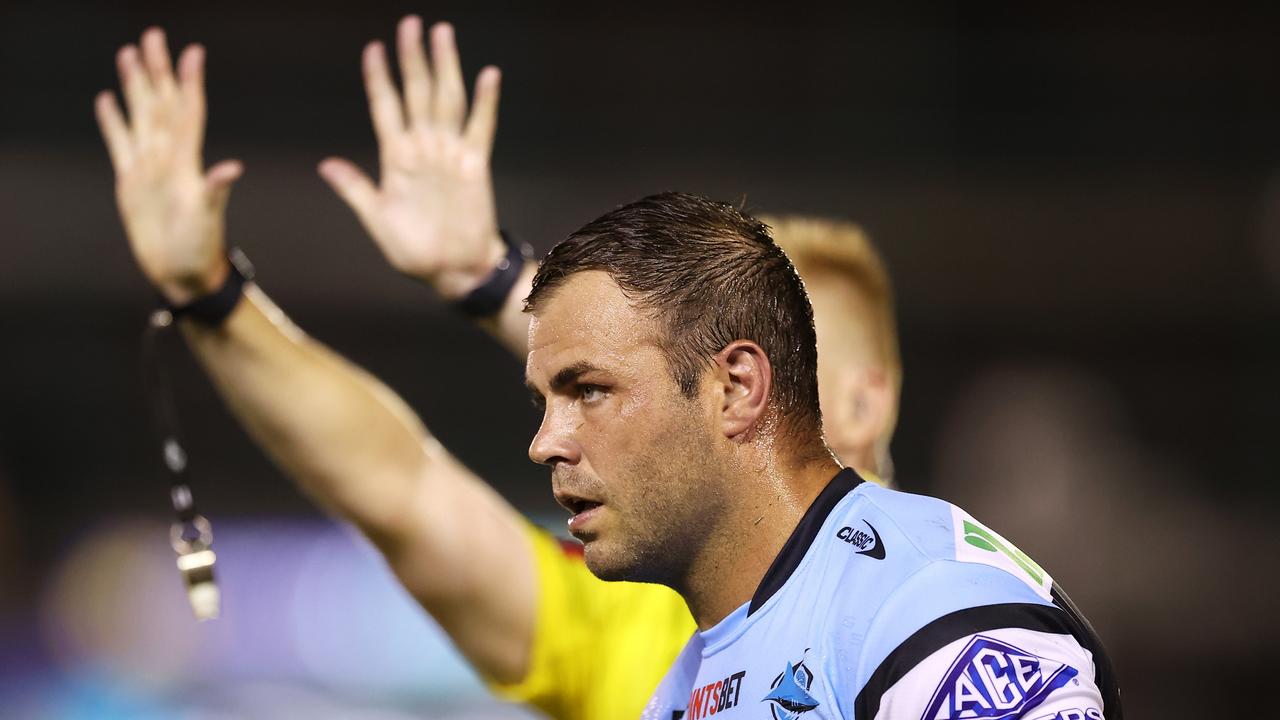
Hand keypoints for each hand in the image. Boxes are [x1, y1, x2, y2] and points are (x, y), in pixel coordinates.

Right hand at [95, 28, 243, 305]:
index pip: (189, 112)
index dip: (190, 83)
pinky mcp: (131, 181)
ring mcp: (149, 167)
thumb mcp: (208, 218)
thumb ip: (216, 191)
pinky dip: (114, 121)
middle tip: (153, 35)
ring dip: (136, 85)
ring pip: (140, 116)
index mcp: (187, 162)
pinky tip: (109, 99)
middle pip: (161, 103)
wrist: (182, 272)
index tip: (193, 52)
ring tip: (129, 53)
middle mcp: (169, 157)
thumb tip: (233, 169)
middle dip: (158, 70)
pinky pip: (120, 143)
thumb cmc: (200, 248)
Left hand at [318, 16, 504, 299]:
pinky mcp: (474, 165)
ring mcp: (449, 153)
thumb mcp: (377, 221)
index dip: (379, 79)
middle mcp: (423, 148)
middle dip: (413, 58)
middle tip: (411, 24)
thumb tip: (324, 164)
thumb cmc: (414, 252)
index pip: (385, 107)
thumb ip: (355, 189)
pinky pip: (480, 127)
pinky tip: (487, 76)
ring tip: (442, 35)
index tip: (373, 49)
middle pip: (417, 92)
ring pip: (446, 100)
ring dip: (444, 67)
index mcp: (395, 159)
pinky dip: (484, 103)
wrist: (454, 271)